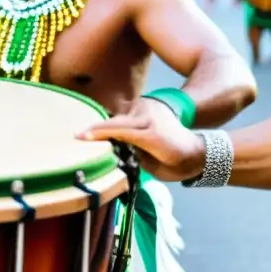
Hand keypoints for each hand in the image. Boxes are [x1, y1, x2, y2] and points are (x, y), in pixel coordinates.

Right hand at [77, 97, 206, 182]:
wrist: (195, 149)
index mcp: (152, 134)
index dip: (99, 133)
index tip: (80, 137)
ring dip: (106, 126)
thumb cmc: (174, 165)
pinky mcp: (146, 104)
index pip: (120, 131)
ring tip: (87, 136)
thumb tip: (112, 145)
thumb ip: (132, 153)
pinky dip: (114, 122)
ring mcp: (148, 107)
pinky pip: (124, 113)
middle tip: (75, 137)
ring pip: (119, 116)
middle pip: (115, 121)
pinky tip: (103, 130)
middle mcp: (149, 117)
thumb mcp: (152, 167)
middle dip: (95, 129)